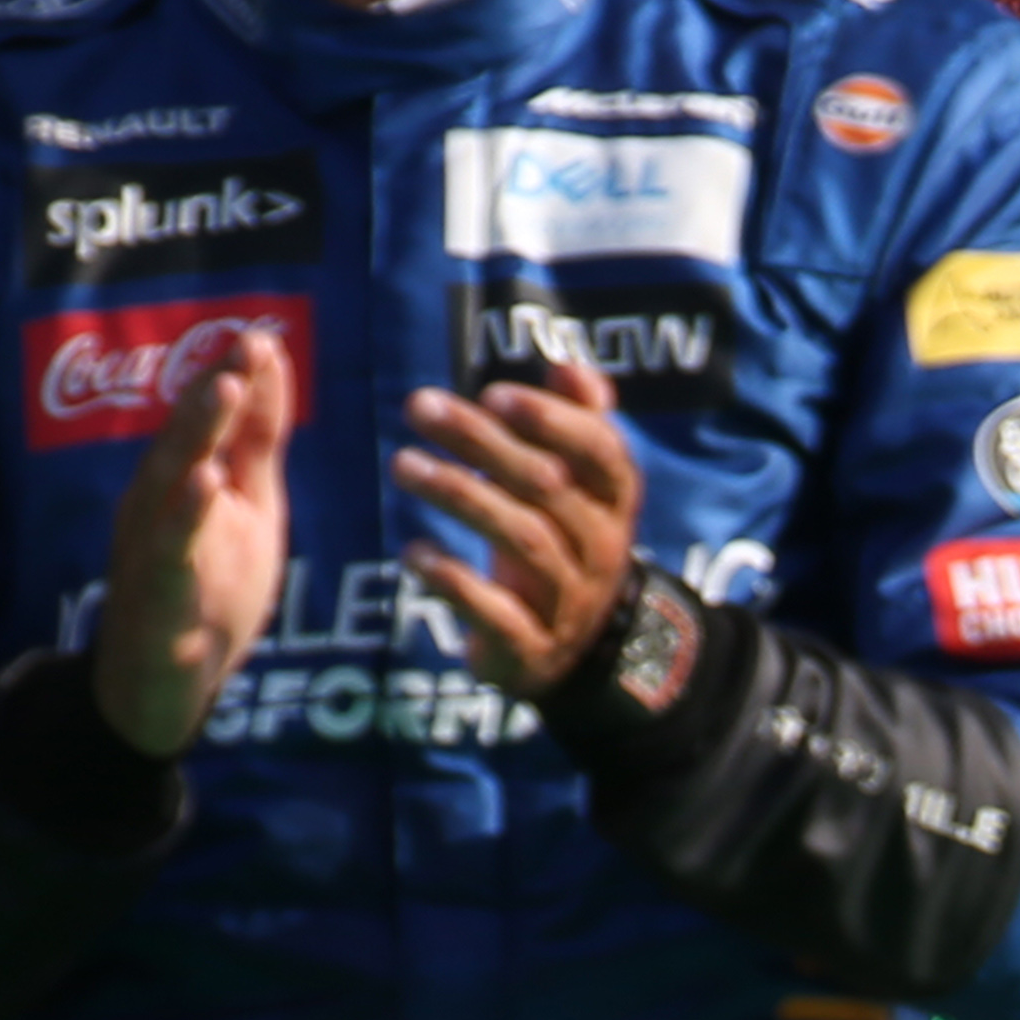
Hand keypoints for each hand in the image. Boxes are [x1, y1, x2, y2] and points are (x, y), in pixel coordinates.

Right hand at [91, 325, 293, 756]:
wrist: (163, 685)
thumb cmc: (205, 590)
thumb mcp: (248, 508)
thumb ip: (257, 444)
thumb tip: (271, 368)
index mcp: (182, 478)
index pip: (207, 417)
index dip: (231, 374)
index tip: (263, 333)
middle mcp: (157, 502)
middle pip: (183, 435)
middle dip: (212, 386)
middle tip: (243, 342)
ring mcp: (151, 545)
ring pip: (168, 479)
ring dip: (196, 432)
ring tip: (224, 389)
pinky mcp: (155, 592)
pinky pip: (167, 547)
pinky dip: (185, 512)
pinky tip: (205, 481)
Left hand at [393, 364, 642, 693]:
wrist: (581, 655)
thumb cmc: (565, 543)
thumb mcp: (580, 487)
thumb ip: (579, 422)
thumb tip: (566, 364)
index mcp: (614, 500)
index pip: (600, 451)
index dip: (552, 421)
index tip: (493, 394)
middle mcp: (600, 547)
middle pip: (547, 486)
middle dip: (482, 442)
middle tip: (421, 405)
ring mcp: (568, 601)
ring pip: (523, 540)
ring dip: (461, 495)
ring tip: (405, 464)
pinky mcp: (531, 648)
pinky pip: (496, 614)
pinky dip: (454, 582)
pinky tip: (414, 553)